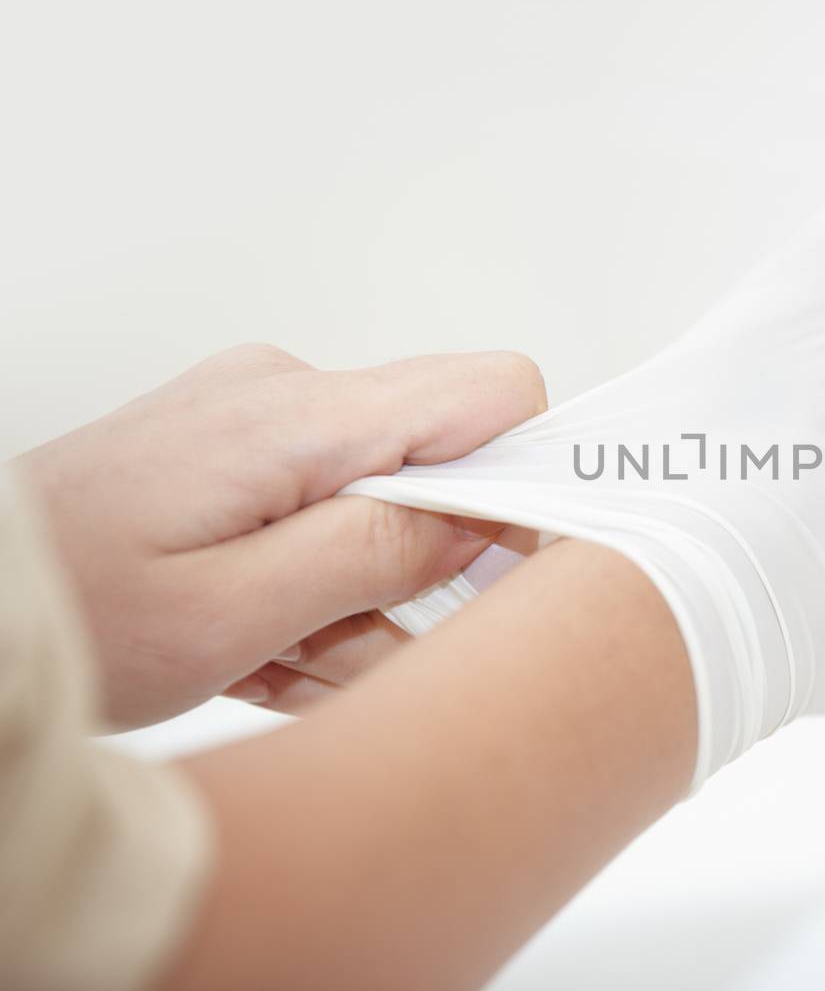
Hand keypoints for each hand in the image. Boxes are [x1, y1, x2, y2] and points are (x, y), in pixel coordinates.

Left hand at [18, 343, 546, 726]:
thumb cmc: (67, 612)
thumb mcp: (228, 615)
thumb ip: (371, 556)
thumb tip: (483, 518)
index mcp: (297, 416)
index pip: (492, 392)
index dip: (527, 477)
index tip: (513, 566)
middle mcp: (288, 394)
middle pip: (441, 456)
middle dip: (429, 562)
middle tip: (370, 643)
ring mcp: (262, 420)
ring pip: (384, 501)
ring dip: (362, 593)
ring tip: (285, 662)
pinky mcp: (242, 453)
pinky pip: (327, 512)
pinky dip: (318, 584)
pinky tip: (270, 646)